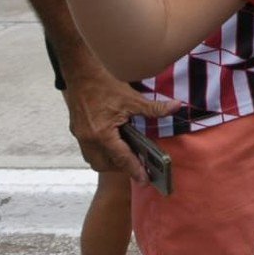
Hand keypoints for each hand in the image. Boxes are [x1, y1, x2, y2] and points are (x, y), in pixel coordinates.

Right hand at [61, 59, 181, 179]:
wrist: (81, 73)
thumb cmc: (105, 85)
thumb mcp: (132, 98)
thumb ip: (154, 108)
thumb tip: (177, 107)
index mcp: (102, 134)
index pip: (121, 158)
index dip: (134, 170)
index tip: (144, 181)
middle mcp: (89, 139)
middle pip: (105, 165)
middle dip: (120, 167)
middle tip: (136, 162)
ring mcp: (80, 136)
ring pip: (94, 160)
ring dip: (109, 161)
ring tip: (125, 153)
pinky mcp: (76, 131)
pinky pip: (89, 151)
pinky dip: (101, 152)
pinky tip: (113, 143)